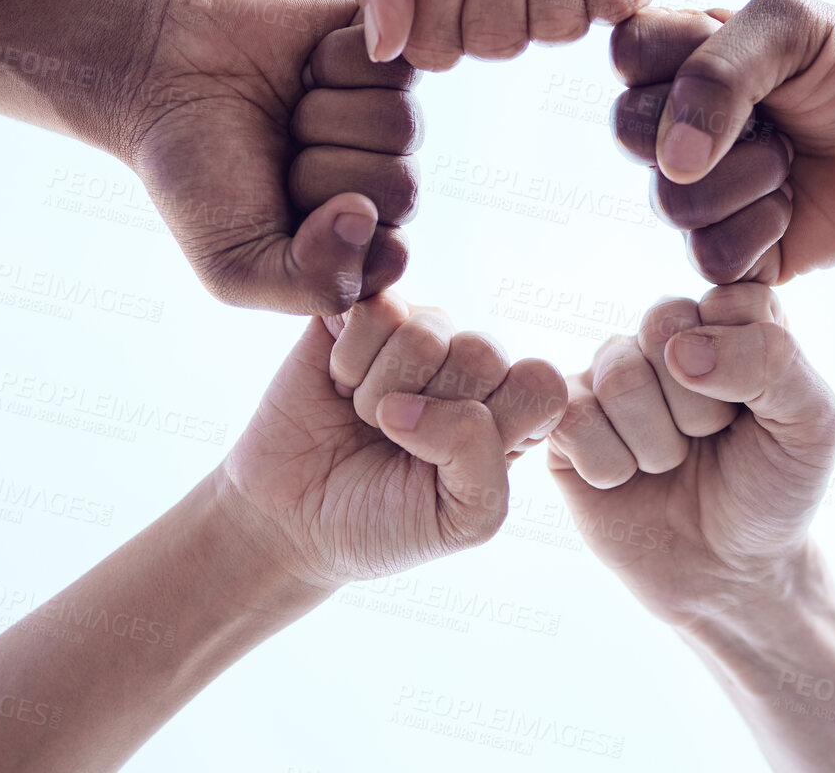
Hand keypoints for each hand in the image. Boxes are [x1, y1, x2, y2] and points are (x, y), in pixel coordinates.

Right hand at [117, 0, 420, 312]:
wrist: (159, 73)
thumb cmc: (196, 175)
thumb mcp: (237, 268)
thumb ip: (314, 283)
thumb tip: (366, 216)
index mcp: (358, 236)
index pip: (393, 254)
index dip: (331, 234)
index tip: (280, 211)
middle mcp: (381, 174)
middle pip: (401, 187)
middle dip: (320, 172)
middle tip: (277, 152)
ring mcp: (388, 111)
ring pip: (401, 124)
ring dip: (326, 115)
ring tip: (289, 109)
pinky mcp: (384, 53)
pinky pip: (402, 64)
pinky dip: (339, 63)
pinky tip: (307, 65)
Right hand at [219, 296, 566, 588]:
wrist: (291, 522)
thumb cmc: (384, 525)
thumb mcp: (460, 520)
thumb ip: (480, 461)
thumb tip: (415, 405)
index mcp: (511, 415)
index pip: (542, 384)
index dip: (496, 422)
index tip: (449, 465)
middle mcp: (470, 367)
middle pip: (483, 351)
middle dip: (428, 410)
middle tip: (394, 441)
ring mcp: (416, 334)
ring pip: (427, 329)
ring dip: (380, 390)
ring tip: (364, 417)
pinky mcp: (362, 312)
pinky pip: (375, 308)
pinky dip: (348, 358)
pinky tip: (338, 384)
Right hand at [548, 283, 834, 625]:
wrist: (729, 574)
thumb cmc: (773, 490)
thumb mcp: (813, 424)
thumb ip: (773, 360)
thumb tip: (680, 350)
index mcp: (729, 319)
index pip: (730, 298)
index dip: (750, 365)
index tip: (760, 410)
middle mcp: (665, 336)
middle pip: (662, 324)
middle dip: (699, 405)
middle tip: (710, 440)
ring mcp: (608, 375)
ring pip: (618, 375)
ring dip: (658, 444)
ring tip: (671, 464)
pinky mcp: (565, 421)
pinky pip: (571, 418)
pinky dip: (612, 467)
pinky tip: (627, 480)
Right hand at [611, 0, 834, 284]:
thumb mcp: (791, 27)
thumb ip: (716, 70)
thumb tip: (672, 161)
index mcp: (685, 58)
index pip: (626, 55)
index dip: (673, 60)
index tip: (735, 53)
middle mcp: (681, 126)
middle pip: (629, 132)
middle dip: (709, 126)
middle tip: (771, 117)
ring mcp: (706, 190)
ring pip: (670, 202)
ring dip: (745, 179)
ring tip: (791, 160)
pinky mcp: (737, 251)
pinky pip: (708, 257)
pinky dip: (759, 231)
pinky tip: (794, 206)